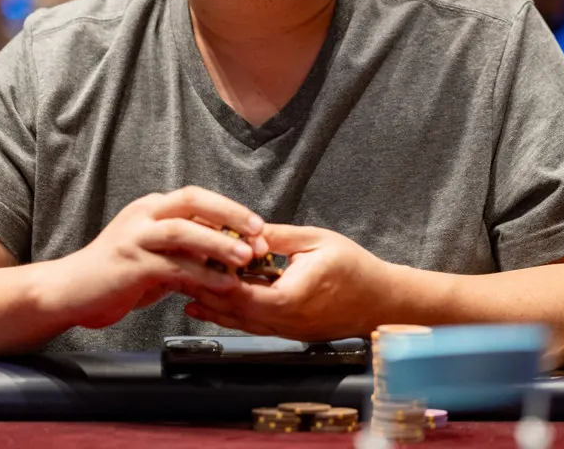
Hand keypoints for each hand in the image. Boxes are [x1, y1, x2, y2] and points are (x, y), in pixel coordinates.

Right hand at [41, 186, 268, 329]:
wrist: (70, 291)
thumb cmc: (116, 275)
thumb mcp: (157, 257)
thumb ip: (186, 252)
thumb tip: (226, 256)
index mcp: (152, 208)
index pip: (197, 197)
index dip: (230, 209)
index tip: (257, 226)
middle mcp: (144, 215)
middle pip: (192, 201)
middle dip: (229, 214)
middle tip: (258, 232)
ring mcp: (135, 237)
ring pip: (183, 230)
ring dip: (218, 243)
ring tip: (245, 257)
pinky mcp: (130, 263)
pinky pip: (173, 266)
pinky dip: (202, 275)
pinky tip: (223, 284)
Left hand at [181, 224, 391, 339]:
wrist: (383, 301)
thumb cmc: (356, 269)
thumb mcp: (316, 241)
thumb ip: (277, 237)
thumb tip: (245, 230)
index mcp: (289, 297)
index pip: (239, 291)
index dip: (214, 277)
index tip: (195, 259)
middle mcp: (285, 321)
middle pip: (233, 311)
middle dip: (206, 293)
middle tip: (180, 276)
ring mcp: (288, 331)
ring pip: (241, 322)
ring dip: (214, 308)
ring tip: (187, 293)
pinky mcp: (292, 332)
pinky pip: (255, 326)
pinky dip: (233, 315)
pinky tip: (216, 308)